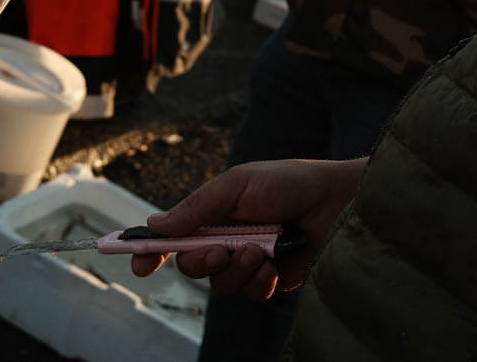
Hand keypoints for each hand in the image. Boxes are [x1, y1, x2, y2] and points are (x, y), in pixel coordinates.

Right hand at [129, 157, 367, 299]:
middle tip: (220, 250)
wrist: (338, 200)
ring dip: (236, 269)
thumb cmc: (290, 182)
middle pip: (193, 265)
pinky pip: (251, 293)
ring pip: (221, 283)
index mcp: (216, 213)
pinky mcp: (273, 278)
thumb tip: (153, 225)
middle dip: (201, 262)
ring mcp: (250, 260)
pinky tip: (273, 265)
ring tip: (258, 250)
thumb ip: (196, 207)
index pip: (176, 235)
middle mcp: (228, 238)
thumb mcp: (237, 184)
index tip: (138, 262)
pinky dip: (259, 281)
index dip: (154, 249)